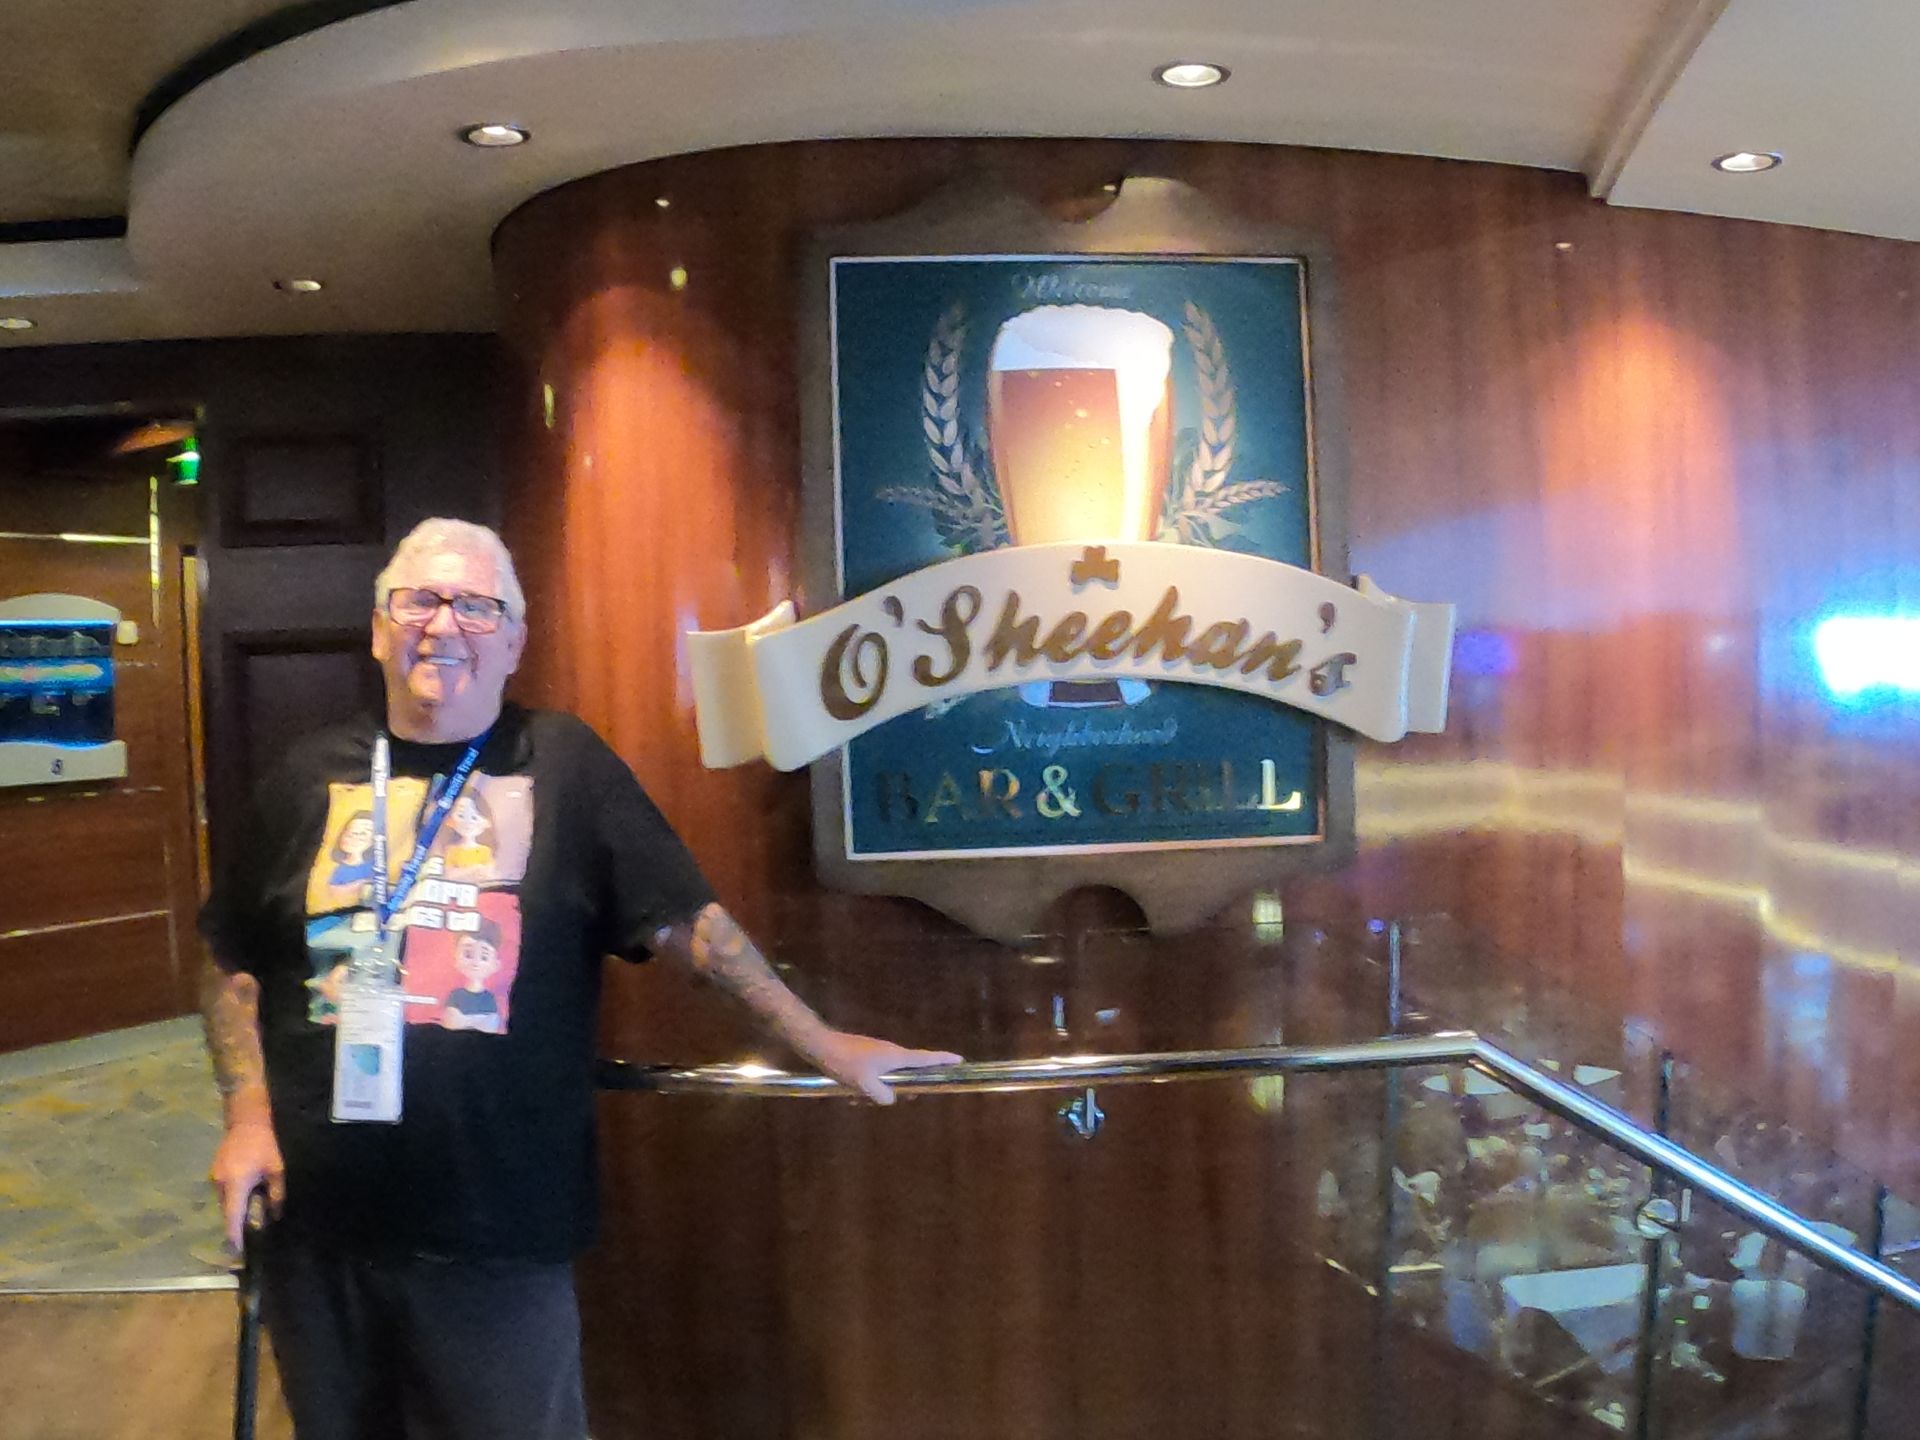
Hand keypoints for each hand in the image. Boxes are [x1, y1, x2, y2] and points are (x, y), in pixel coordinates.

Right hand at [210, 1119, 284, 1253]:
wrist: (246, 1119)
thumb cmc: (264, 1144)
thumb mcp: (276, 1169)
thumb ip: (276, 1194)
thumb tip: (275, 1214)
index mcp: (235, 1184)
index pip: (232, 1216)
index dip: (234, 1234)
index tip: (236, 1250)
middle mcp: (221, 1183)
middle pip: (228, 1210)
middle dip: (238, 1220)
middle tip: (251, 1230)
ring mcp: (215, 1176)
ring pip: (225, 1200)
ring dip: (236, 1205)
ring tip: (252, 1206)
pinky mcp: (215, 1171)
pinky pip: (224, 1190)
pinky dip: (234, 1194)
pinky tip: (247, 1189)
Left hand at [801, 1031, 962, 1105]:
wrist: (821, 1046)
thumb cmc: (846, 1064)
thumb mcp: (865, 1085)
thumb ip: (883, 1095)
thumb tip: (891, 1099)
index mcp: (896, 1057)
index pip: (926, 1059)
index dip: (944, 1060)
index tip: (960, 1060)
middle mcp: (891, 1053)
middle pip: (910, 1070)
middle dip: (908, 1086)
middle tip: (906, 1097)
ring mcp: (878, 1053)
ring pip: (890, 1075)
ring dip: (882, 1089)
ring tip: (862, 1099)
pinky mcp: (866, 1056)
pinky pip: (876, 1073)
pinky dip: (870, 1085)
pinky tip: (853, 1096)